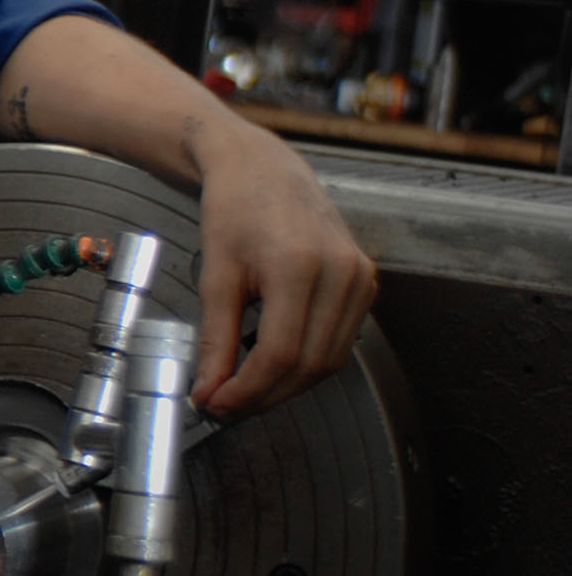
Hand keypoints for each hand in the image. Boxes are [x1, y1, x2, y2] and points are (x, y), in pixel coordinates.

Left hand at [191, 125, 377, 414]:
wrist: (262, 170)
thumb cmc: (235, 210)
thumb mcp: (215, 275)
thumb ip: (215, 339)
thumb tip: (209, 390)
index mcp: (300, 267)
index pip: (280, 353)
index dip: (247, 390)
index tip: (216, 404)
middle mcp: (341, 274)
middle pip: (310, 364)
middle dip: (266, 394)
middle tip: (226, 405)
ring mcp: (361, 278)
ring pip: (330, 360)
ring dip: (288, 385)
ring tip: (245, 389)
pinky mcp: (366, 283)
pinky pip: (341, 341)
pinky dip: (308, 362)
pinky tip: (274, 363)